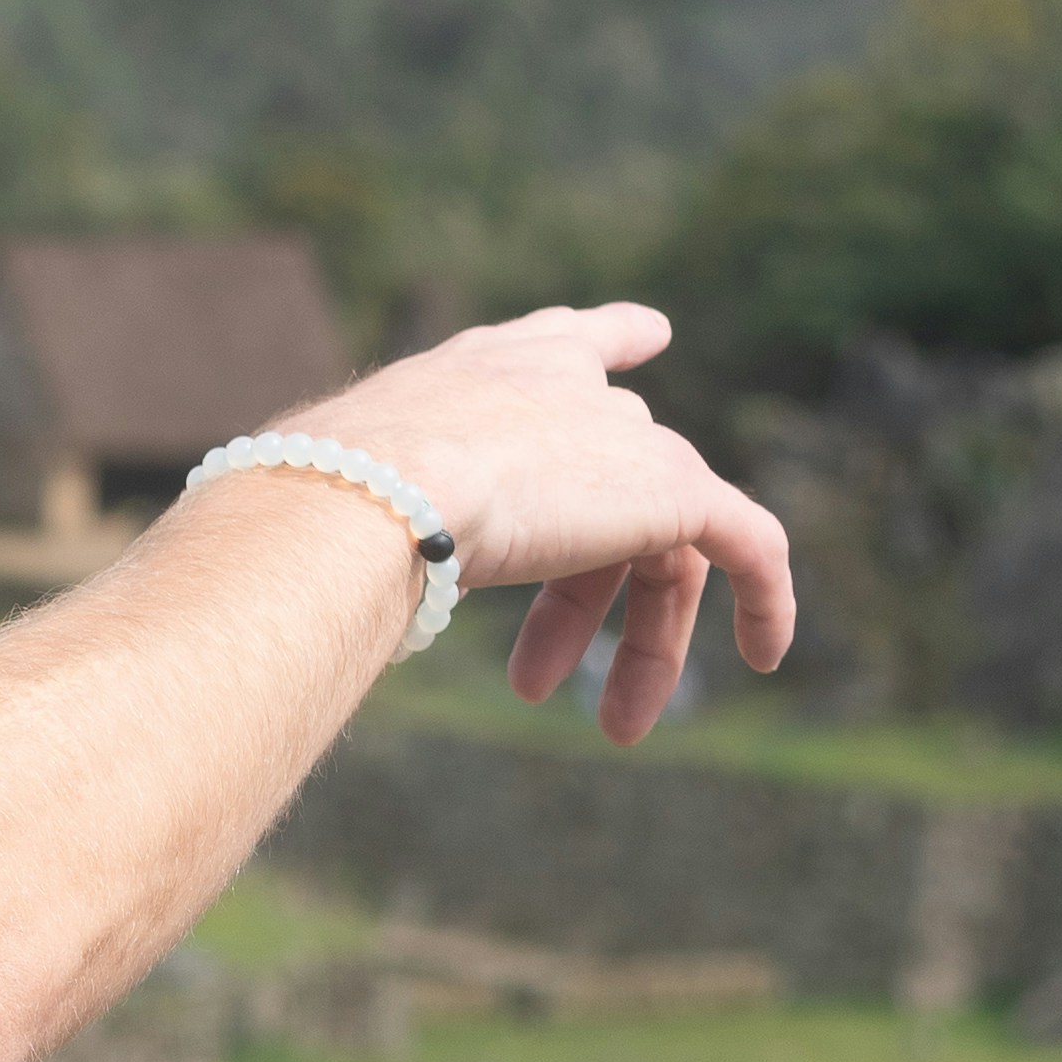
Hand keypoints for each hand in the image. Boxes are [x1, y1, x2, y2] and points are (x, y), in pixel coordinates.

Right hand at [274, 300, 794, 746]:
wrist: (372, 488)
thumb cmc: (325, 503)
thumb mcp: (346, 504)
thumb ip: (367, 521)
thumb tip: (293, 575)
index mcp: (485, 372)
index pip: (567, 340)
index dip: (609, 343)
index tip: (649, 335)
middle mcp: (565, 385)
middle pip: (611, 481)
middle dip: (581, 596)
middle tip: (536, 683)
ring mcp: (627, 434)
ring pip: (666, 540)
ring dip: (642, 637)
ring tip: (616, 726)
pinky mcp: (677, 488)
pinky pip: (750, 543)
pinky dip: (765, 599)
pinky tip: (768, 656)